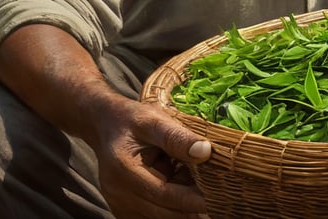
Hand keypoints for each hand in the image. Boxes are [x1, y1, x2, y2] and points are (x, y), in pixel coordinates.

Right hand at [88, 94, 211, 218]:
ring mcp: (120, 205)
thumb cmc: (131, 119)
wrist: (105, 125)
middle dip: (192, 209)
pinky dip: (173, 208)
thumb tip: (205, 151)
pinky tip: (189, 195)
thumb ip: (177, 136)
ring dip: (184, 211)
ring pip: (160, 217)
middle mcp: (118, 193)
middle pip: (163, 212)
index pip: (164, 194)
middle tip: (222, 202)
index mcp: (124, 169)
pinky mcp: (125, 210)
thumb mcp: (154, 120)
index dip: (193, 199)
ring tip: (209, 198)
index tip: (219, 198)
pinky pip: (154, 214)